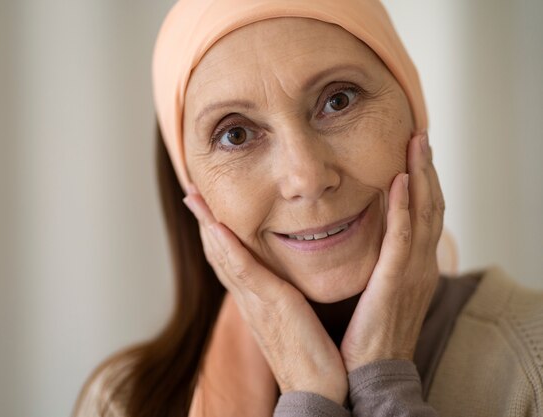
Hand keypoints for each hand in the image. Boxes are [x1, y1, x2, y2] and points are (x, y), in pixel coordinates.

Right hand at [183, 188, 348, 404]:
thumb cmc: (315, 360)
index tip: (207, 207)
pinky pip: (244, 273)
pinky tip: (217, 227)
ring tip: (194, 196)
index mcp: (257, 301)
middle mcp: (249, 299)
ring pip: (223, 257)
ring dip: (207, 224)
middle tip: (191, 192)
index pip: (231, 260)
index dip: (216, 233)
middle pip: (218, 254)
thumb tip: (288, 285)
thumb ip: (289, 300)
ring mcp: (256, 303)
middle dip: (204, 222)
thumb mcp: (297, 323)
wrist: (318, 392)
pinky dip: (228, 249)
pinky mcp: (271, 307)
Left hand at [340, 133, 443, 371]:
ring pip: (424, 213)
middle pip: (431, 206)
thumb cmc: (369, 335)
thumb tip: (369, 243)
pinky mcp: (395, 281)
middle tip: (420, 136)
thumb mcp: (380, 292)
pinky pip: (403, 237)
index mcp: (415, 267)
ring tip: (416, 144)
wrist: (371, 373)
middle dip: (427, 169)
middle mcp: (421, 265)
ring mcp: (412, 272)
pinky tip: (400, 180)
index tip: (414, 153)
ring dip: (421, 176)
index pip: (425, 215)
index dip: (423, 182)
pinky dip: (405, 207)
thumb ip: (380, 265)